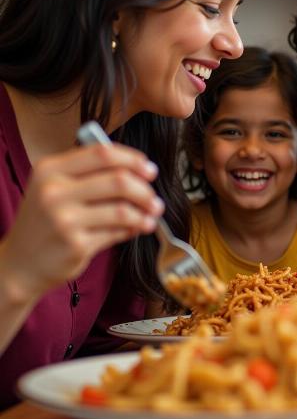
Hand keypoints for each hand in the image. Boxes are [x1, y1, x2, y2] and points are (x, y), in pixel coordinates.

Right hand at [0, 143, 163, 299]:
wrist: (19, 265)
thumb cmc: (44, 223)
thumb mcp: (54, 188)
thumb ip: (90, 175)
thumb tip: (139, 171)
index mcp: (50, 169)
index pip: (102, 154)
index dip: (133, 160)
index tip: (150, 170)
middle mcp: (54, 191)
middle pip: (119, 180)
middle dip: (145, 191)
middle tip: (154, 199)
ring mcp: (64, 219)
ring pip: (123, 209)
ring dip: (144, 213)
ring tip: (151, 217)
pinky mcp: (76, 245)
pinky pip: (117, 232)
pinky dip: (132, 229)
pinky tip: (135, 229)